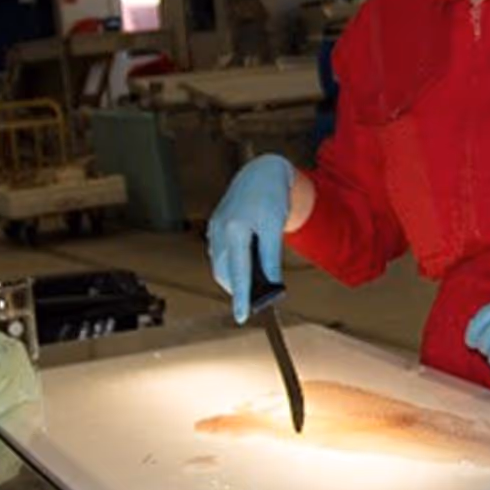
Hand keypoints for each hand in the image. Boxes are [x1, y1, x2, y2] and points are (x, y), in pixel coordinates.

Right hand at [207, 154, 294, 322]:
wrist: (261, 172)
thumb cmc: (271, 197)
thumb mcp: (275, 227)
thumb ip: (270, 256)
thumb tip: (272, 284)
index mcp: (235, 230)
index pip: (238, 272)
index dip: (241, 297)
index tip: (242, 317)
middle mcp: (220, 230)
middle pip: (225, 273)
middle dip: (237, 290)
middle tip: (253, 302)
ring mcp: (214, 229)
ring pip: (221, 265)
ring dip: (233, 279)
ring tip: (249, 289)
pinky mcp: (215, 227)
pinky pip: (219, 254)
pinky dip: (230, 265)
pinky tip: (242, 268)